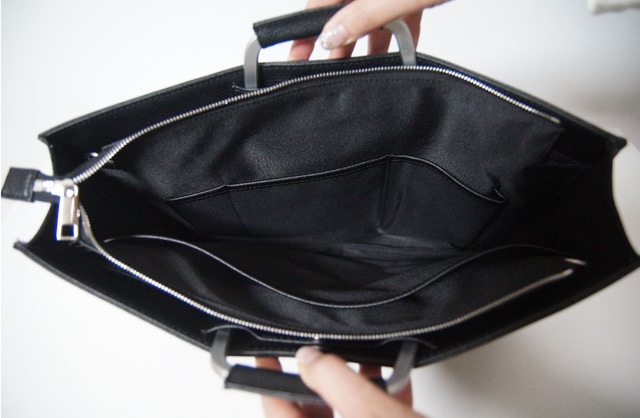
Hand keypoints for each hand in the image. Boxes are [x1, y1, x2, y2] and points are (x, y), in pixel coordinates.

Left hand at [258, 347, 424, 417]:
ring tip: (355, 363)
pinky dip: (374, 403)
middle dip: (316, 382)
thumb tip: (309, 359)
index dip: (268, 381)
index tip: (265, 358)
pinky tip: (389, 384)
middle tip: (314, 354)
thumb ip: (337, 383)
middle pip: (309, 416)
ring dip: (348, 390)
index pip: (276, 413)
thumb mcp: (374, 416)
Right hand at [289, 0, 450, 59]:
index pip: (318, 4)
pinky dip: (396, 33)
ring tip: (361, 70)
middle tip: (329, 72)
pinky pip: (396, 12)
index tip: (294, 58)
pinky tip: (398, 53)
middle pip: (342, 10)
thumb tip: (331, 34)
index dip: (304, 32)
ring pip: (368, 14)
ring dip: (366, 42)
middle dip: (336, 42)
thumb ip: (364, 14)